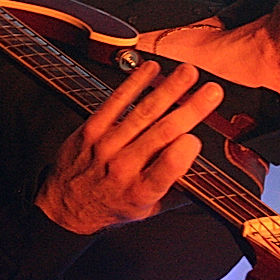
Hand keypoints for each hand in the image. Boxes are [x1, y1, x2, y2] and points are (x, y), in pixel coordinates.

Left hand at [36, 61, 223, 234]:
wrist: (66, 206)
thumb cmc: (111, 206)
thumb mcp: (148, 210)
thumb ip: (178, 193)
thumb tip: (209, 177)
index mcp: (141, 192)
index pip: (165, 170)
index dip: (182, 154)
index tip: (196, 139)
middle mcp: (123, 168)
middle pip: (162, 133)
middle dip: (191, 109)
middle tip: (212, 92)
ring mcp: (106, 145)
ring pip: (143, 112)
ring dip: (169, 89)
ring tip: (189, 73)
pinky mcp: (92, 129)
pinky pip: (116, 100)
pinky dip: (135, 82)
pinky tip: (152, 69)